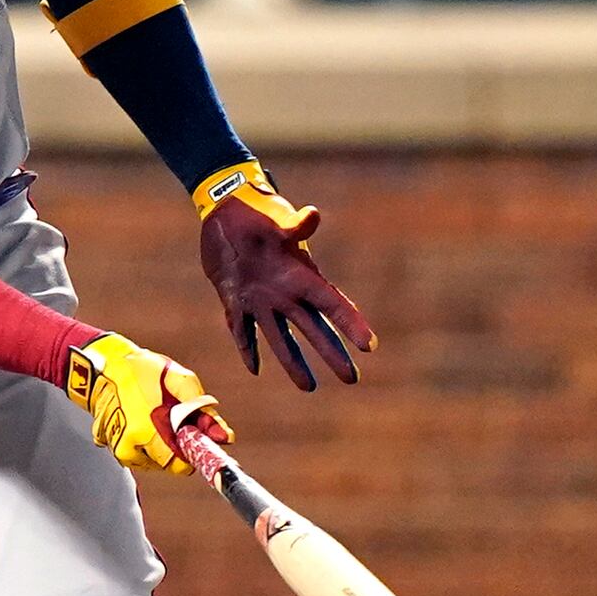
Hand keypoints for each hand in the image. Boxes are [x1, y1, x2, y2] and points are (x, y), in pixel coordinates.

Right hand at [65, 333, 232, 474]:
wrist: (104, 365)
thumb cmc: (143, 370)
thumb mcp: (180, 381)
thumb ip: (204, 412)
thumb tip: (226, 437)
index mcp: (148, 429)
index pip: (180, 464)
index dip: (193, 455)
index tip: (197, 444)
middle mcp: (131, 443)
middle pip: (168, 464)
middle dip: (177, 447)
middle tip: (176, 423)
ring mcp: (118, 446)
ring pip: (153, 462)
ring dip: (161, 446)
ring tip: (156, 418)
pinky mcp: (110, 445)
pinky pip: (137, 455)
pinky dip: (144, 444)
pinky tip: (142, 423)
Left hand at [194, 161, 377, 391]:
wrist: (226, 208)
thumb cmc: (257, 209)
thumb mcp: (276, 218)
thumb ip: (295, 225)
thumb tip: (313, 216)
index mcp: (300, 274)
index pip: (332, 304)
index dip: (351, 324)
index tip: (369, 346)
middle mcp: (285, 292)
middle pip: (314, 329)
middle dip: (332, 354)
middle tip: (351, 379)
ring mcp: (261, 299)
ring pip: (281, 338)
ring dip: (294, 362)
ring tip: (308, 387)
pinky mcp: (235, 299)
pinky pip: (243, 330)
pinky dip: (248, 347)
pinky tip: (254, 367)